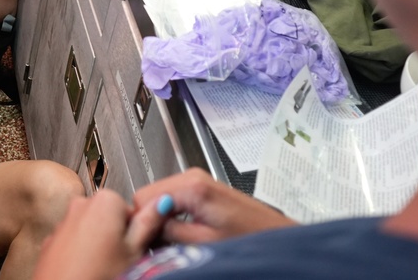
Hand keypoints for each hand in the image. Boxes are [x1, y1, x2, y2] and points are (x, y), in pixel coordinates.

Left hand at [33, 190, 149, 279]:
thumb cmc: (97, 276)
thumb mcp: (134, 251)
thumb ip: (149, 222)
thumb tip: (162, 202)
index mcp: (105, 200)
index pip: (132, 210)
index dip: (137, 233)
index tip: (136, 248)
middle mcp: (81, 204)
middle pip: (112, 218)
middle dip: (117, 238)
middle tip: (122, 261)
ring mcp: (64, 222)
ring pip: (93, 231)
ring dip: (100, 246)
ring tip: (104, 268)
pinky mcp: (53, 240)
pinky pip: (76, 243)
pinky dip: (82, 254)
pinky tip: (87, 270)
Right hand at [132, 168, 295, 244]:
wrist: (277, 236)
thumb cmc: (250, 238)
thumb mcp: (203, 242)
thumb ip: (169, 231)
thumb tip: (144, 228)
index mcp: (192, 186)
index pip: (142, 196)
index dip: (140, 220)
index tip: (144, 237)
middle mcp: (193, 175)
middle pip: (149, 194)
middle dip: (148, 218)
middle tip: (157, 242)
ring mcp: (197, 179)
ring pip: (159, 196)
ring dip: (159, 218)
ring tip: (171, 240)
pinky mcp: (202, 186)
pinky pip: (172, 198)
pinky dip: (170, 214)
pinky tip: (180, 231)